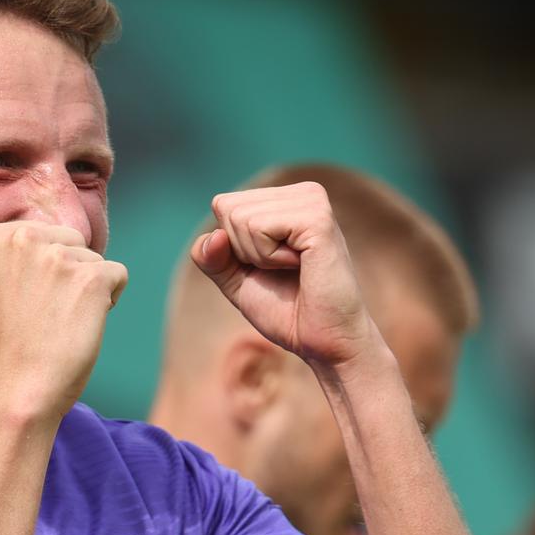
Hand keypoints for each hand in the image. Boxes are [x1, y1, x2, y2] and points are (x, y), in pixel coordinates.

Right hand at [0, 220, 127, 420]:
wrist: (17, 390)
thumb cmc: (11, 345)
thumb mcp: (2, 285)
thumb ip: (25, 255)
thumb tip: (66, 237)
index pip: (46, 233)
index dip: (45, 271)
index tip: (27, 303)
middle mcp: (24, 238)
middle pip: (72, 241)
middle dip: (69, 274)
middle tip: (46, 315)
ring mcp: (58, 257)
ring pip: (94, 260)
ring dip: (86, 291)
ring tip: (60, 324)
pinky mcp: (91, 278)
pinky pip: (118, 275)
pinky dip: (108, 301)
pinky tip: (83, 325)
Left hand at [190, 182, 375, 368]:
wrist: (323, 341)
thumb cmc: (286, 310)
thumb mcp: (236, 280)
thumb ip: (212, 256)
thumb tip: (213, 236)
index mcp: (286, 199)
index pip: (223, 205)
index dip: (233, 247)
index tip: (268, 266)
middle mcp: (302, 192)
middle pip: (228, 208)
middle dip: (244, 250)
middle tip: (282, 270)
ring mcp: (312, 201)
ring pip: (242, 217)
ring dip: (259, 256)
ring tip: (294, 269)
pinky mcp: (318, 218)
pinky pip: (259, 227)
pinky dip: (269, 257)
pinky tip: (300, 266)